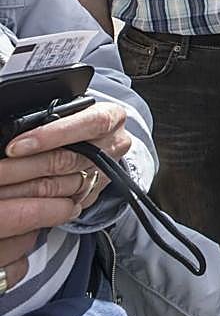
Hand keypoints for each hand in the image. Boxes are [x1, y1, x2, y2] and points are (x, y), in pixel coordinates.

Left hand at [0, 102, 130, 289]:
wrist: (97, 141)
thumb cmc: (76, 120)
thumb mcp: (70, 111)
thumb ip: (50, 117)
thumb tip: (14, 127)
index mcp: (110, 118)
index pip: (86, 125)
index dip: (50, 135)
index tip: (16, 146)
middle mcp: (113, 146)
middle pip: (67, 160)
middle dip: (25, 166)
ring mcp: (104, 173)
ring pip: (60, 186)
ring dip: (23, 189)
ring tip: (1, 187)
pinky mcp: (93, 194)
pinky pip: (61, 204)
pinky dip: (34, 204)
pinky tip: (15, 201)